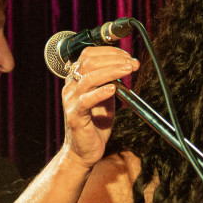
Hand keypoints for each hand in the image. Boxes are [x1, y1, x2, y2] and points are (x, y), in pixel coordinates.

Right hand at [62, 46, 136, 167]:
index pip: (88, 54)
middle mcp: (71, 86)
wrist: (85, 150)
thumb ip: (111, 81)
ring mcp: (70, 100)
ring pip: (88, 78)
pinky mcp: (75, 116)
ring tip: (127, 70)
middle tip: (131, 63)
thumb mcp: (106, 97)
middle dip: (113, 59)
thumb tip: (126, 65)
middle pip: (88, 62)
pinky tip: (113, 89)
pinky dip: (100, 93)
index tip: (127, 56)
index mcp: (76, 79)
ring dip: (111, 71)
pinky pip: (86, 100)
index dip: (109, 52)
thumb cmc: (96, 123)